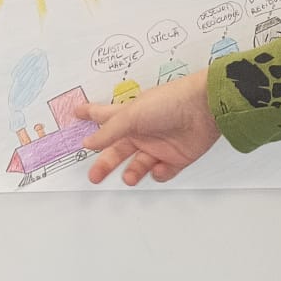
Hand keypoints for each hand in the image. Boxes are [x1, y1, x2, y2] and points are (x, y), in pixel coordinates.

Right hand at [73, 71, 220, 184]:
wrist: (205, 109)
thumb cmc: (168, 103)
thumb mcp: (131, 115)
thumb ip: (109, 132)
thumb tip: (88, 143)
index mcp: (129, 117)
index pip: (104, 117)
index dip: (89, 115)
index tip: (76, 113)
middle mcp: (143, 132)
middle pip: (117, 151)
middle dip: (105, 164)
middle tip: (94, 176)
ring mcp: (160, 146)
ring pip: (138, 166)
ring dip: (132, 173)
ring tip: (130, 177)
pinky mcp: (177, 158)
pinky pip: (163, 172)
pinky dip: (159, 174)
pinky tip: (160, 167)